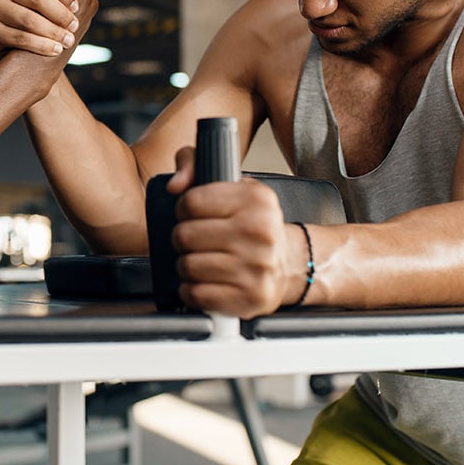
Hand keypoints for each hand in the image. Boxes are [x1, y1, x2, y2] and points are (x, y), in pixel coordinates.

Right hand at [0, 0, 94, 58]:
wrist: (14, 44)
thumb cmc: (38, 13)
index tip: (76, 8)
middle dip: (60, 14)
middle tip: (74, 27)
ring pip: (28, 19)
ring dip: (53, 32)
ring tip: (67, 41)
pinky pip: (19, 37)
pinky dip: (41, 44)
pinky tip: (55, 50)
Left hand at [168, 147, 308, 317]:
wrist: (289, 264)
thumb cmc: (252, 226)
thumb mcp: (233, 186)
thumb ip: (194, 166)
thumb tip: (174, 184)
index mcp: (256, 200)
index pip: (191, 202)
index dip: (184, 209)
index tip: (192, 214)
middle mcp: (261, 232)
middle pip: (185, 235)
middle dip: (184, 238)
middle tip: (198, 240)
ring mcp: (257, 268)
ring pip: (188, 266)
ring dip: (188, 265)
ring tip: (204, 260)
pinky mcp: (249, 298)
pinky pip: (196, 294)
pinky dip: (193, 290)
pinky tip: (207, 281)